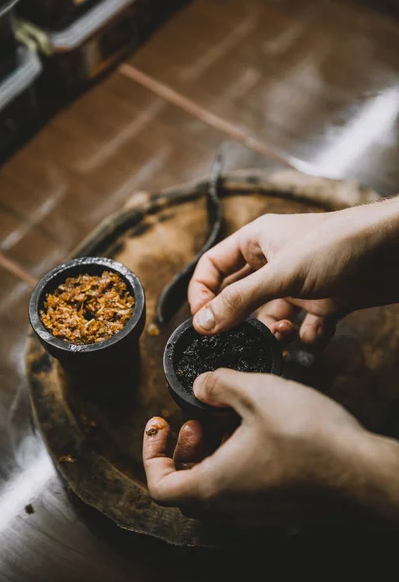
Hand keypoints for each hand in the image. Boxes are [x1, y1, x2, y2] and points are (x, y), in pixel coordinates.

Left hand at [143, 370, 368, 527]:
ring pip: (215, 487)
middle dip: (183, 448)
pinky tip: (257, 429)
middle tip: (197, 419)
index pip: (160, 486)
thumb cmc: (310, 437)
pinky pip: (242, 488)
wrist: (363, 471)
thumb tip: (200, 385)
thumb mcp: (257, 393)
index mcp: (215, 485)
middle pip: (185, 486)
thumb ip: (218, 384)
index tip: (162, 425)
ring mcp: (256, 511)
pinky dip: (235, 460)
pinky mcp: (277, 506)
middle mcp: (232, 507)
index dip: (151, 453)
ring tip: (230, 417)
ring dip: (211, 452)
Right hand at [188, 197, 398, 346]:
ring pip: (272, 317)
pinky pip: (305, 328)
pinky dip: (309, 337)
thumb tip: (202, 323)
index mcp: (257, 242)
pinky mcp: (325, 301)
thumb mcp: (282, 274)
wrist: (397, 250)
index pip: (213, 267)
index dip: (202, 293)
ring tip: (287, 333)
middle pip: (240, 296)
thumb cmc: (339, 245)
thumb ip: (240, 300)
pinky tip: (319, 332)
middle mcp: (275, 263)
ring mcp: (300, 284)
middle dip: (241, 320)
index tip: (202, 322)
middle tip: (238, 340)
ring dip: (276, 332)